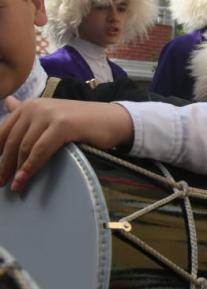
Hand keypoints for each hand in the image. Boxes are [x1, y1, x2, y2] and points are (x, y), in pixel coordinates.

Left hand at [0, 97, 134, 192]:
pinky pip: (40, 151)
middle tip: (0, 182)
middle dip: (4, 165)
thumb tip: (7, 102)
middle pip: (11, 141)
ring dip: (15, 170)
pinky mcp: (62, 125)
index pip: (3, 132)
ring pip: (24, 147)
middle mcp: (35, 107)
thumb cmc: (82, 122)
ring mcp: (49, 114)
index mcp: (29, 105)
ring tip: (13, 186)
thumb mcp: (51, 115)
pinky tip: (23, 180)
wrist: (113, 119)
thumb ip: (27, 114)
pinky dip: (30, 167)